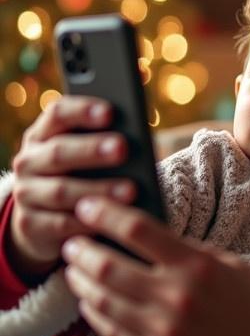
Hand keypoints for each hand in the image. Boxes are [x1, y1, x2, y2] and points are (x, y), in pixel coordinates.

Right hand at [10, 97, 134, 275]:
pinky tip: (111, 220)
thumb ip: (103, 142)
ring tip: (132, 190)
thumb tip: (138, 138)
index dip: (82, 110)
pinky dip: (88, 222)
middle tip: (123, 148)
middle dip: (92, 149)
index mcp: (42, 135)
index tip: (110, 111)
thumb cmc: (81, 177)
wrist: (45, 222)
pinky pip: (61, 223)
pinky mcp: (30, 225)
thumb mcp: (86, 157)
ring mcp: (25, 194)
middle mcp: (28, 161)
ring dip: (98, 190)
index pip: (58, 113)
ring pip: (61, 190)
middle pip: (58, 151)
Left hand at [63, 196, 249, 335]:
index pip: (138, 230)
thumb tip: (144, 235)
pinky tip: (90, 303)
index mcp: (198, 264)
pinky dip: (95, 315)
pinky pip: (113, 333)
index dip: (105, 214)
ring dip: (82, 284)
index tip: (87, 204)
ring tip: (73, 272)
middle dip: (82, 251)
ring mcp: (166, 330)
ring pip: (104, 301)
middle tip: (71, 243)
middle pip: (110, 266)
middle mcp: (178, 295)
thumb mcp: (227, 266)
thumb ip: (187, 253)